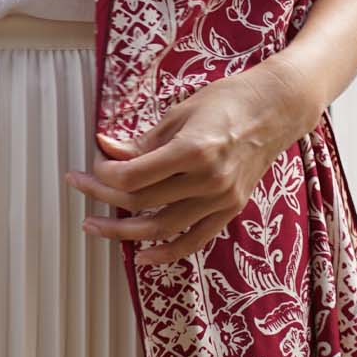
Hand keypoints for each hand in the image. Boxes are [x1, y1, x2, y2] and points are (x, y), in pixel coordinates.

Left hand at [63, 58, 316, 267]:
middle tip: (81, 187)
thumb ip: (142, 141)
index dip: (105, 174)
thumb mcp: (178, 114)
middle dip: (104, 195)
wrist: (276, 109)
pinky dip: (165, 253)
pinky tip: (140, 255)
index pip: (134, 176)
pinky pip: (193, 241)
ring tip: (94, 225)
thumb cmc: (227, 101)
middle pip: (142, 201)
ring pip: (161, 228)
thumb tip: (105, 148)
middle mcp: (208, 180)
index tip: (94, 165)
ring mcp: (221, 199)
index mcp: (193, 151)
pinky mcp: (230, 210)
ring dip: (122, 231)